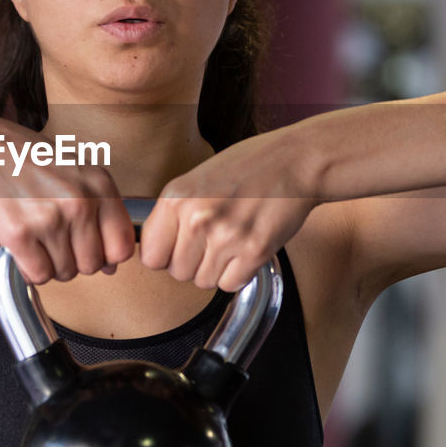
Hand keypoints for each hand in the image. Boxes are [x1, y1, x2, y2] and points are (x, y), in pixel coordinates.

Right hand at [0, 108, 134, 284]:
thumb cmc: (26, 159)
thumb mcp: (76, 173)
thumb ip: (99, 215)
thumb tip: (111, 265)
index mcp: (100, 185)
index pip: (122, 247)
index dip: (106, 255)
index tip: (90, 249)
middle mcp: (79, 202)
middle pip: (92, 265)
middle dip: (74, 260)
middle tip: (55, 239)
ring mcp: (50, 219)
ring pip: (65, 273)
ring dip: (51, 264)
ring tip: (37, 237)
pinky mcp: (19, 234)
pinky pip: (39, 275)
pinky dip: (30, 269)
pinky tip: (23, 247)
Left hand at [139, 131, 317, 290]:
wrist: (295, 161)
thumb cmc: (248, 166)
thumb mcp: (196, 179)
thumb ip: (174, 213)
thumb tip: (153, 248)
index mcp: (176, 197)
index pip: (150, 256)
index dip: (165, 255)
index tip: (178, 248)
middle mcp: (197, 218)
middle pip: (177, 273)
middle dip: (193, 263)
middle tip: (213, 241)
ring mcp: (226, 236)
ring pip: (203, 282)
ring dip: (216, 269)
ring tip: (231, 241)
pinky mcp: (254, 251)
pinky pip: (230, 284)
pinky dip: (238, 273)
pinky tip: (246, 249)